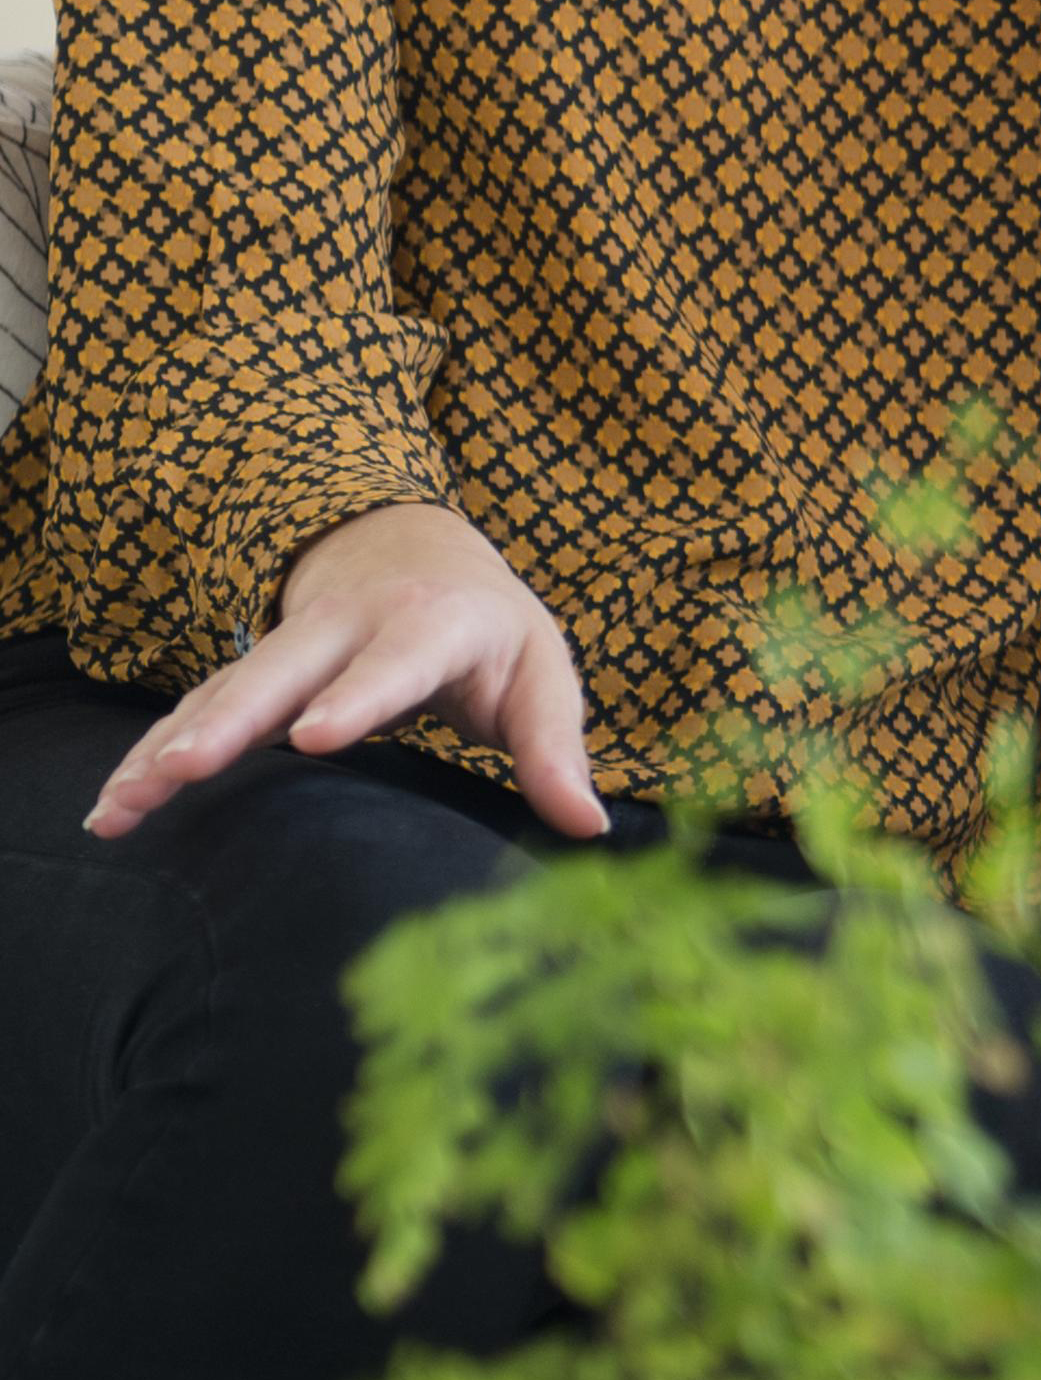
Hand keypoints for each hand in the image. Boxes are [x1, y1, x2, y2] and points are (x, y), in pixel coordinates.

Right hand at [85, 502, 601, 839]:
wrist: (419, 553)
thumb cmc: (492, 633)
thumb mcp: (542, 674)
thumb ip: (555, 749)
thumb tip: (587, 826)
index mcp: (434, 623)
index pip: (396, 661)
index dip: (357, 696)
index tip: (315, 736)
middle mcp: (349, 625)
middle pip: (283, 670)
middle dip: (232, 718)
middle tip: (185, 768)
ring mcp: (290, 646)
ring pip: (221, 693)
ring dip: (168, 747)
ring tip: (124, 805)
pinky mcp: (250, 674)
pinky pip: (192, 714)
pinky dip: (148, 755)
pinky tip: (113, 806)